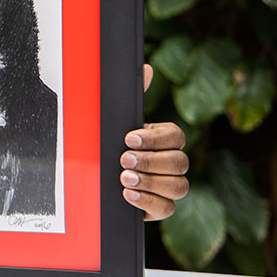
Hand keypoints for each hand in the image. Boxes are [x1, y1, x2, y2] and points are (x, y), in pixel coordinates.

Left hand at [119, 64, 189, 220]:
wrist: (96, 172)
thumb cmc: (111, 142)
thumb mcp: (117, 120)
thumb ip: (133, 96)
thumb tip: (146, 67)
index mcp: (164, 139)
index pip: (175, 136)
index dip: (155, 138)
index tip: (128, 138)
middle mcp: (172, 162)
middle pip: (180, 162)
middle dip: (151, 161)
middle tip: (124, 159)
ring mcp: (168, 186)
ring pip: (179, 186)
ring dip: (151, 182)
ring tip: (124, 178)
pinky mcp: (159, 206)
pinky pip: (167, 208)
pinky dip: (149, 202)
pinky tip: (128, 194)